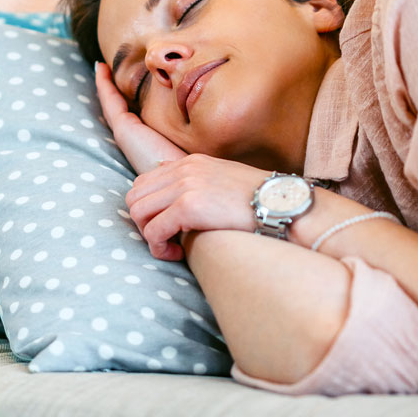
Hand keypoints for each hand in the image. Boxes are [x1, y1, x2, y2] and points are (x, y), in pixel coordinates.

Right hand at [94, 62, 185, 174]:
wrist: (188, 184)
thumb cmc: (194, 168)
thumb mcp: (192, 150)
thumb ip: (194, 138)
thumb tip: (211, 130)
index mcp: (148, 144)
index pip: (134, 118)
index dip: (129, 101)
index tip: (127, 84)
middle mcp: (134, 140)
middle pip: (119, 112)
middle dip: (113, 93)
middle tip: (105, 71)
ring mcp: (128, 136)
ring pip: (112, 107)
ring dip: (106, 87)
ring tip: (102, 68)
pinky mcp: (126, 131)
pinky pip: (112, 103)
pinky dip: (105, 86)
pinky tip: (102, 69)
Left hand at [126, 154, 268, 260]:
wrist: (282, 203)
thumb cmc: (259, 199)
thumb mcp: (223, 179)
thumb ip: (196, 181)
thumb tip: (173, 189)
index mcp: (189, 162)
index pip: (144, 182)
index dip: (148, 209)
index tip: (166, 227)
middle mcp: (183, 170)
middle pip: (134, 197)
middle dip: (143, 223)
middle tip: (165, 240)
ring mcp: (185, 186)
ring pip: (138, 213)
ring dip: (149, 237)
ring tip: (171, 248)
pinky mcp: (189, 206)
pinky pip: (154, 230)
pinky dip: (159, 247)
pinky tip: (176, 254)